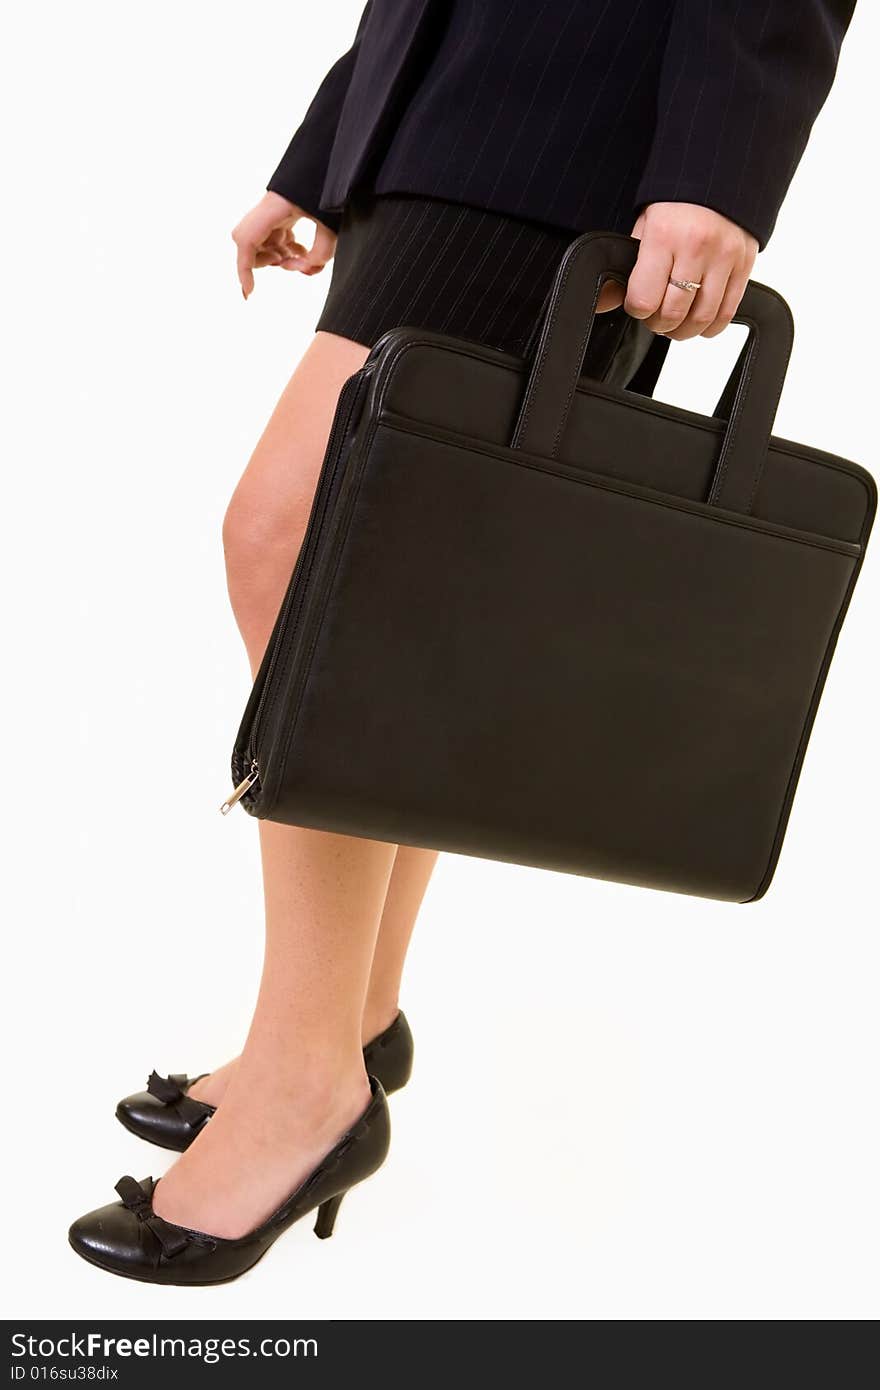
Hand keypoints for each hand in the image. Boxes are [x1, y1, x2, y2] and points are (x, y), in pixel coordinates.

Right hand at [232, 192, 336, 299]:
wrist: (337, 162)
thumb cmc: (333, 185)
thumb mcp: (332, 223)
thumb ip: (322, 251)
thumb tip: (306, 268)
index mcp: (273, 207)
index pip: (246, 241)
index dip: (244, 269)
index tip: (249, 293)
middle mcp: (268, 209)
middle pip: (248, 243)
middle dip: (263, 261)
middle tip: (287, 262)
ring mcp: (274, 211)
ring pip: (262, 243)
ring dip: (279, 257)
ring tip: (304, 258)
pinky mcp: (283, 213)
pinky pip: (276, 237)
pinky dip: (287, 250)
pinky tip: (304, 251)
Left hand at [601, 202, 757, 339]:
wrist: (719, 174)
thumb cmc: (676, 204)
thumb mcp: (643, 227)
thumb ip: (626, 266)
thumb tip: (604, 302)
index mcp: (664, 236)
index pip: (645, 300)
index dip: (637, 310)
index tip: (638, 304)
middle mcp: (696, 247)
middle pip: (673, 313)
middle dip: (659, 324)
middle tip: (656, 316)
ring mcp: (724, 256)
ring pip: (701, 318)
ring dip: (683, 331)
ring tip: (675, 323)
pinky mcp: (744, 264)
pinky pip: (727, 312)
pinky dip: (710, 327)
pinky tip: (698, 323)